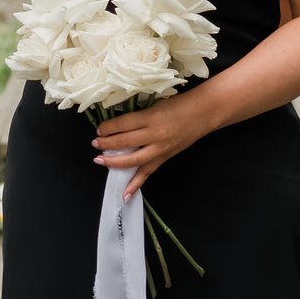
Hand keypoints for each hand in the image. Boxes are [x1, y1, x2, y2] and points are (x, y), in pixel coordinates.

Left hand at [91, 96, 211, 197]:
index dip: (108, 128)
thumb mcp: (154, 106)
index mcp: (151, 118)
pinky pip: (147, 173)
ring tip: (101, 161)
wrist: (203, 113)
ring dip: (114, 162)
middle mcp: (155, 135)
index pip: (123, 125)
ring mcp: (160, 149)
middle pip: (124, 143)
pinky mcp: (165, 158)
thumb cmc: (179, 105)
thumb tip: (117, 126)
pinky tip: (125, 194)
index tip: (99, 130)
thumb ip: (137, 117)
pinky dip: (135, 184)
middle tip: (96, 144)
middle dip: (106, 144)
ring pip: (133, 160)